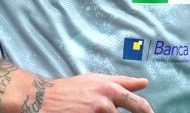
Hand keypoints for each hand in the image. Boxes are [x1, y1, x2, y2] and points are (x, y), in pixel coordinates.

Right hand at [9, 72, 153, 112]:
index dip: (146, 111)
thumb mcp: (97, 80)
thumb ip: (122, 83)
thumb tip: (144, 83)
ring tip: (92, 110)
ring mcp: (98, 111)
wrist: (43, 99)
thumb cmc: (71, 89)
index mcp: (110, 87)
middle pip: (134, 110)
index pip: (137, 103)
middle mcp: (106, 99)